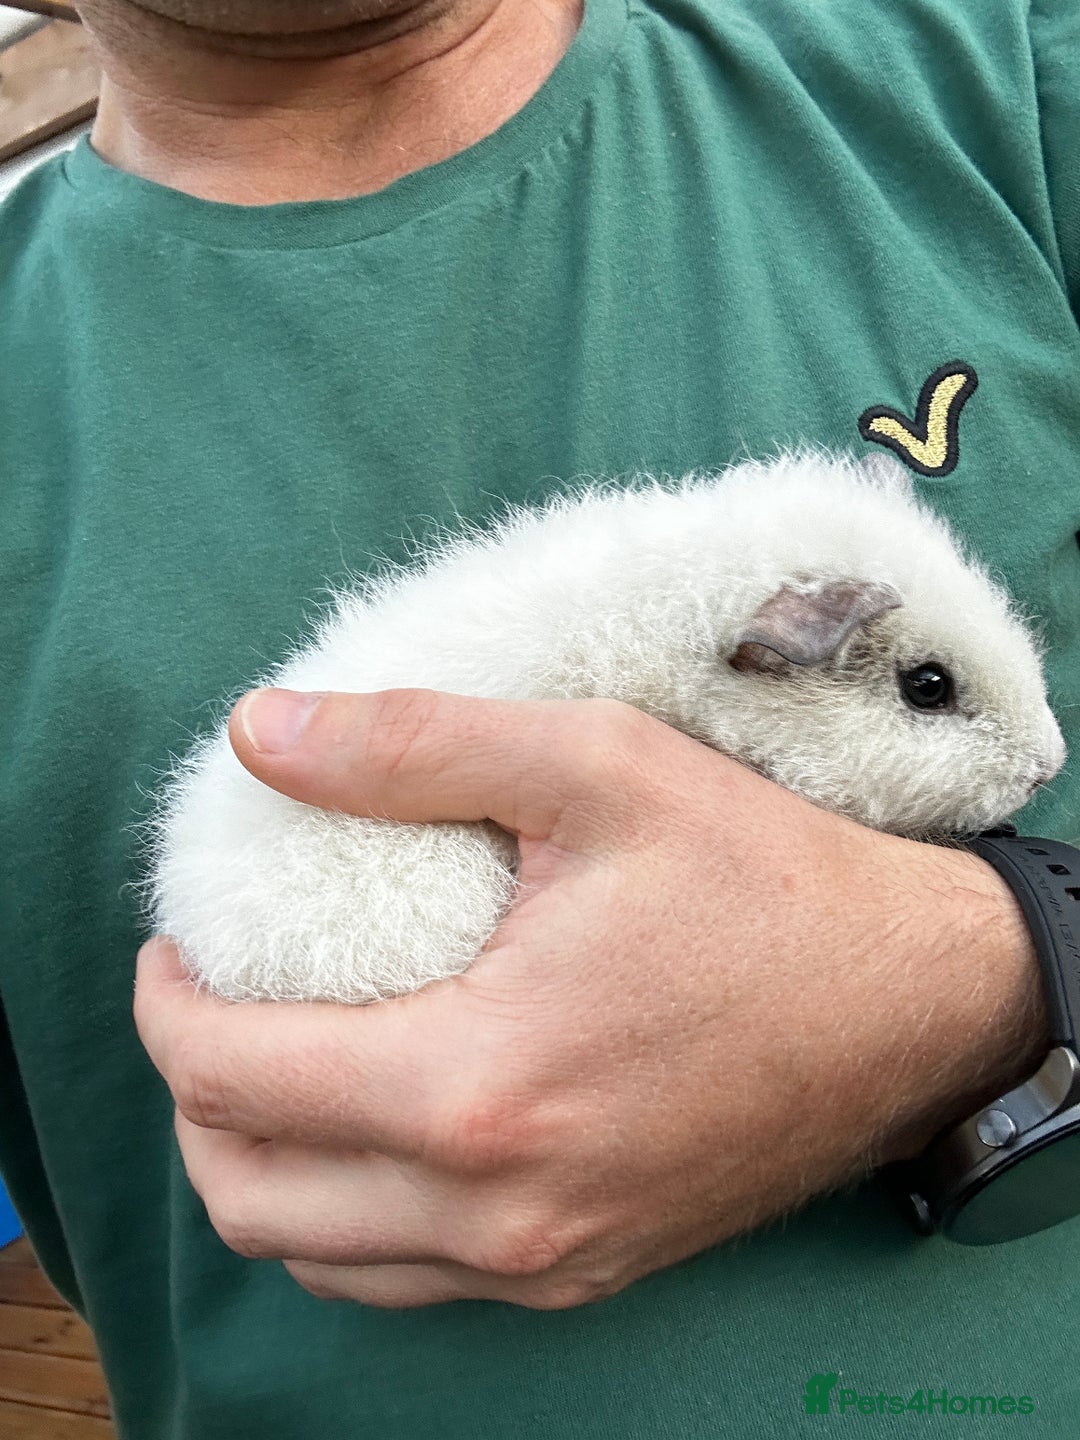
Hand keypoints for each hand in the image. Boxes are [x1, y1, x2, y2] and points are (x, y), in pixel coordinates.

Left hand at [134, 687, 1047, 1308]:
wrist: (911, 1003)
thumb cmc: (763, 881)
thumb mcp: (595, 767)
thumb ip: (413, 745)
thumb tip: (262, 733)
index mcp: (481, 1088)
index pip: (234, 1078)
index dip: (170, 1004)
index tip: (178, 945)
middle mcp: (498, 1209)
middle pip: (248, 1194)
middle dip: (192, 1095)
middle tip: (214, 1000)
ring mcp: (543, 1262)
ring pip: (317, 1258)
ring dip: (261, 1164)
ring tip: (277, 1061)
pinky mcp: (584, 1272)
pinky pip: (405, 1282)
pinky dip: (347, 1215)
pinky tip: (374, 1125)